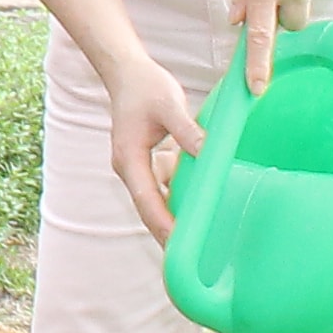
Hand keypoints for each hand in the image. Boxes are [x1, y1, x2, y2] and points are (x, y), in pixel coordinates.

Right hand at [105, 52, 205, 244]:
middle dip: (165, 234)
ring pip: (154, 202)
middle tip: (187, 261)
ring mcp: (135, 167)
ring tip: (195, 243)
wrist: (126, 72)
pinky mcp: (144, 162)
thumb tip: (206, 153)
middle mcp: (129, 168)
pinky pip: (160, 188)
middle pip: (148, 209)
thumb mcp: (170, 104)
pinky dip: (174, 200)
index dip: (162, 226)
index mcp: (130, 159)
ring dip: (171, 220)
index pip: (147, 201)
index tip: (178, 248)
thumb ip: (187, 131)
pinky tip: (194, 208)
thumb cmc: (145, 87)